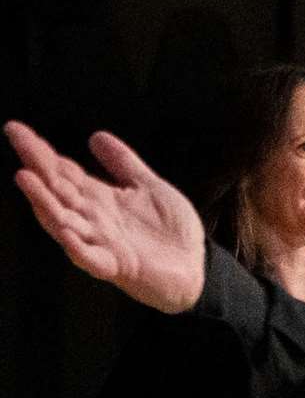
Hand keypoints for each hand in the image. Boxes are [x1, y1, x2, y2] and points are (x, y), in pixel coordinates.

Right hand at [7, 121, 205, 312]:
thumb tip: (95, 136)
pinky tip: (63, 230)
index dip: (41, 151)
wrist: (195, 268)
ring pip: (63, 221)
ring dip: (43, 201)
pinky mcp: (115, 266)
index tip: (16, 128)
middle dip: (36, 165)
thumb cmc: (169, 231)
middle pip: (57, 190)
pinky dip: (75, 245)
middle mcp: (92, 219)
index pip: (63, 171)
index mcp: (99, 199)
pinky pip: (89, 257)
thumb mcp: (149, 187)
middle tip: (17, 139)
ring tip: (25, 177)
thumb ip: (123, 164)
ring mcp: (101, 242)